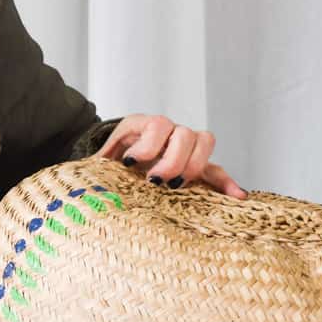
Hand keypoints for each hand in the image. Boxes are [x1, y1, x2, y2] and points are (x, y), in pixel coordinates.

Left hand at [95, 114, 246, 198]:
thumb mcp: (100, 160)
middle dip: (172, 160)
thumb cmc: (109, 162)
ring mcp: (185, 145)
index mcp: (142, 126)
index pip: (154, 125)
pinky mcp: (197, 164)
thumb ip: (97, 166)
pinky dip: (226, 182)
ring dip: (195, 165)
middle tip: (156, 180)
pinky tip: (236, 196)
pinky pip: (217, 169)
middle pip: (183, 134)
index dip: (148, 145)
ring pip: (203, 141)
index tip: (131, 163)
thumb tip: (85, 176)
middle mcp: (168, 131)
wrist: (118, 161)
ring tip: (180, 186)